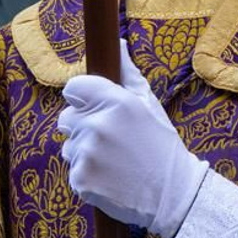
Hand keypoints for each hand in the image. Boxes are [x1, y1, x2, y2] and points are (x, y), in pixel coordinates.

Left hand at [58, 40, 207, 237]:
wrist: (172, 193)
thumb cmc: (160, 144)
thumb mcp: (149, 104)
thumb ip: (128, 73)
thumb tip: (118, 44)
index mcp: (115, 101)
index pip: (73, 88)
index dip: (82, 98)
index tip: (95, 109)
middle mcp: (98, 125)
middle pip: (66, 118)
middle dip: (83, 126)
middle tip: (111, 140)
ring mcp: (87, 154)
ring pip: (68, 146)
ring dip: (84, 152)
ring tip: (113, 160)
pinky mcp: (81, 180)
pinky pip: (72, 170)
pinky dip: (86, 175)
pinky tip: (109, 177)